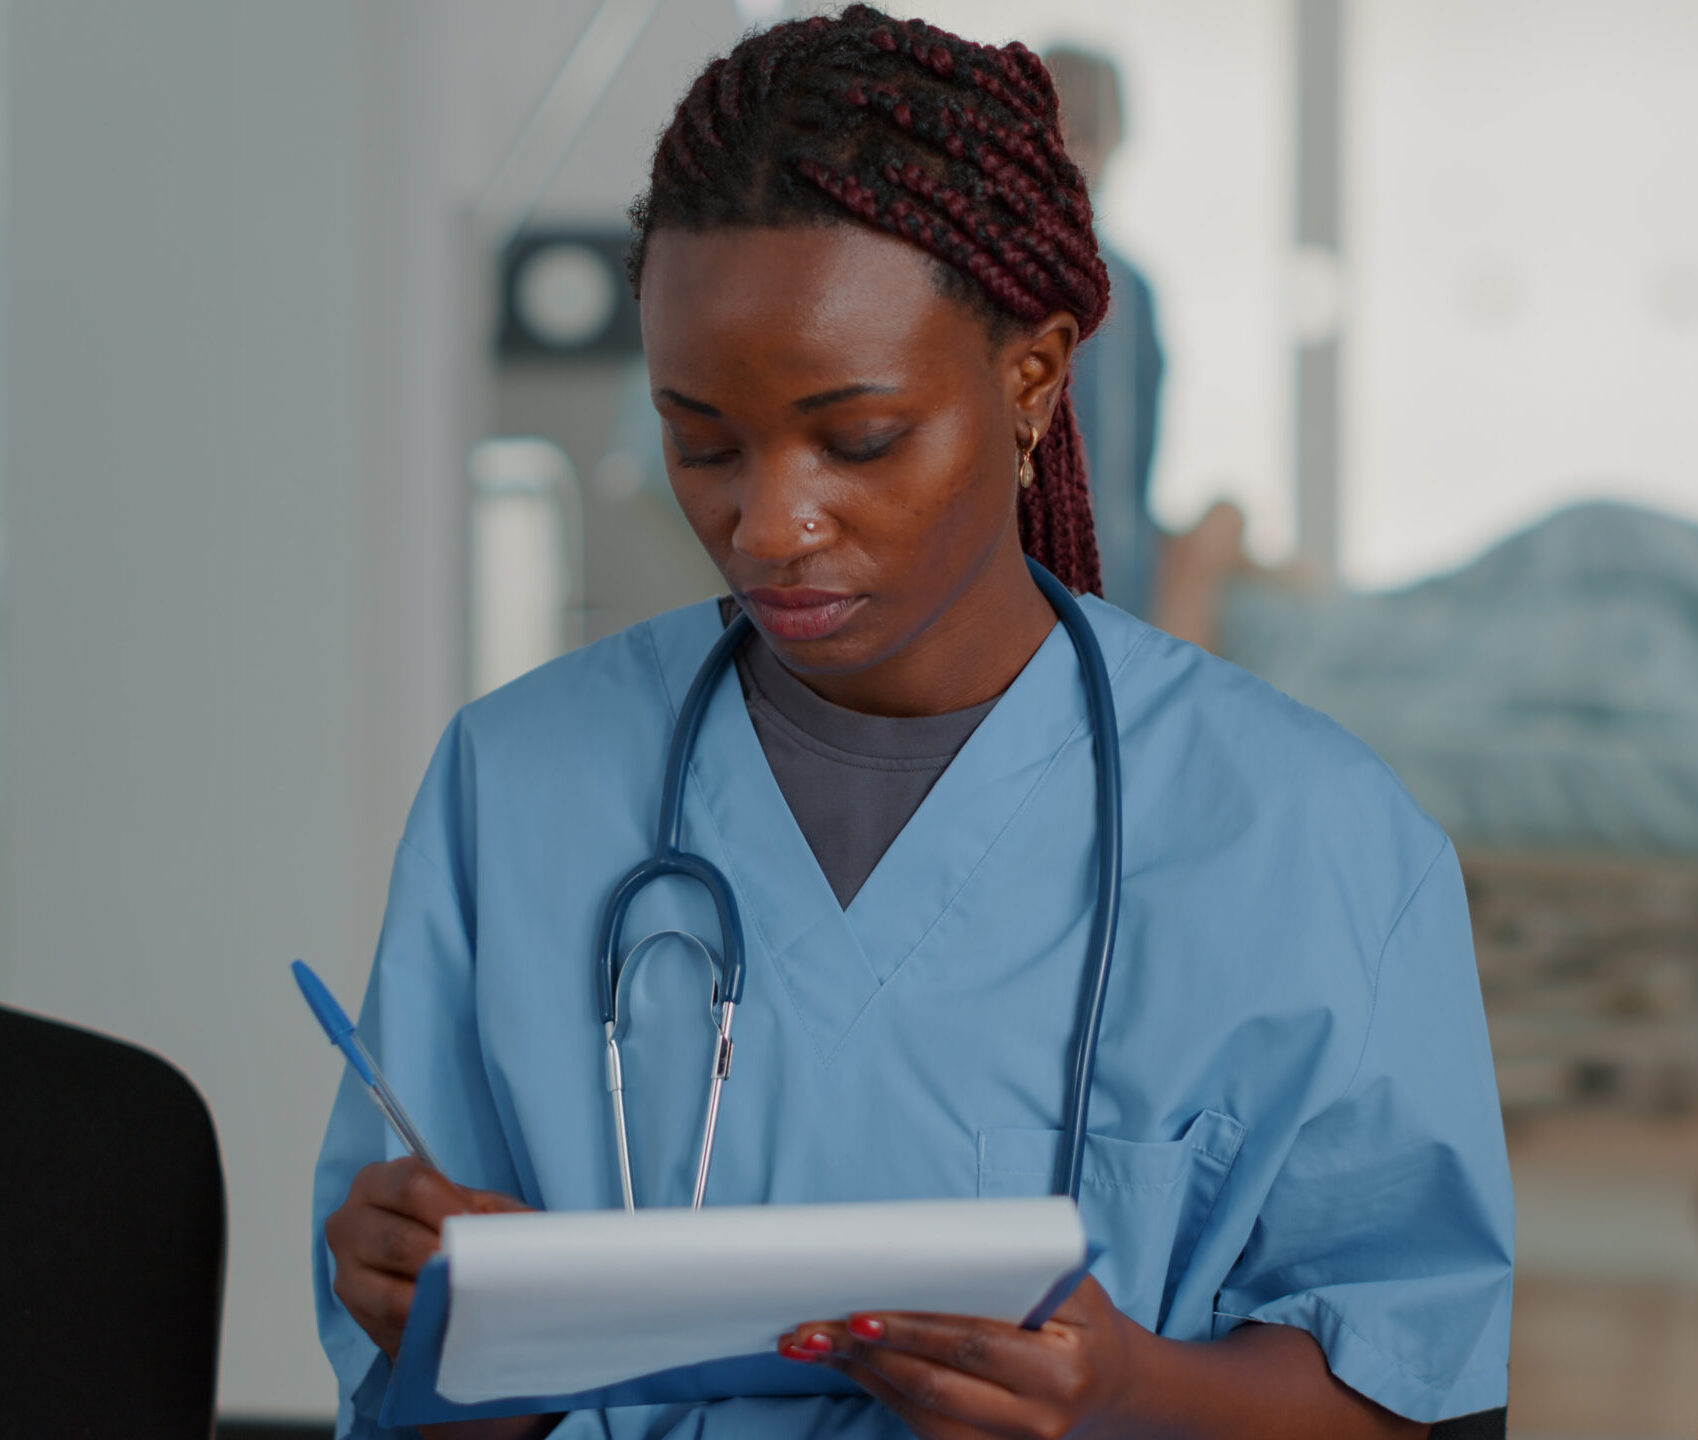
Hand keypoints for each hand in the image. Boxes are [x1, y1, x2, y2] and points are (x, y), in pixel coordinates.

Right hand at [325, 1157, 529, 1359]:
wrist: (423, 1280)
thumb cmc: (446, 1232)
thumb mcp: (476, 1211)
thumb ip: (497, 1214)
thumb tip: (529, 1229)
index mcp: (380, 1181)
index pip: (410, 1184)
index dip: (449, 1208)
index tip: (477, 1229)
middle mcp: (351, 1219)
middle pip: (397, 1237)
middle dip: (442, 1257)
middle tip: (476, 1270)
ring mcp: (345, 1266)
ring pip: (388, 1286)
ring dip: (432, 1291)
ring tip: (467, 1294)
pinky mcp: (352, 1307)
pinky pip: (386, 1314)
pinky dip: (420, 1315)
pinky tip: (448, 1316)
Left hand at [778, 1275, 1136, 1439]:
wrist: (1114, 1388)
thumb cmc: (1085, 1324)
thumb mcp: (1073, 1289)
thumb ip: (1019, 1271)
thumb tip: (940, 1250)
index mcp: (1060, 1370)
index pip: (972, 1344)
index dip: (912, 1330)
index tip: (861, 1314)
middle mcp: (1035, 1420)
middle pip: (934, 1385)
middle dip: (868, 1353)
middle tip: (815, 1326)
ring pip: (919, 1412)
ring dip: (860, 1375)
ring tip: (811, 1342)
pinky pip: (921, 1426)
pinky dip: (879, 1391)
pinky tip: (846, 1364)